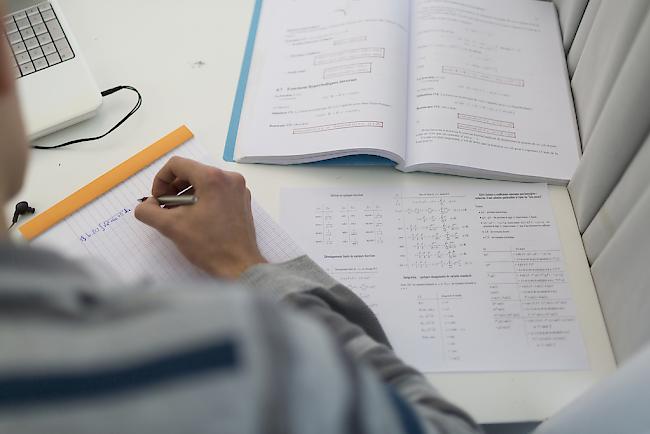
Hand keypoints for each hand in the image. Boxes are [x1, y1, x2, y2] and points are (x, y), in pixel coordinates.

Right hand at [135, 157, 266, 278]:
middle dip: (173, 189)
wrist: (239, 266)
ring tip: (179, 215)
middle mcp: (229, 178)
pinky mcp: (242, 201)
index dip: (161, 180)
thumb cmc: (208, 245)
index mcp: (213, 178)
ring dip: (186, 195)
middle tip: (165, 209)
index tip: (157, 199)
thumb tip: (145, 205)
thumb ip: (148, 211)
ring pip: (204, 182)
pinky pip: (217, 192)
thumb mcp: (171, 226)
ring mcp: (239, 190)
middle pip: (192, 172)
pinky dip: (202, 200)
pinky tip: (196, 219)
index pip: (177, 164)